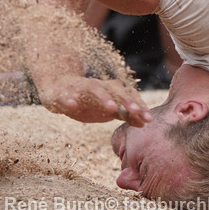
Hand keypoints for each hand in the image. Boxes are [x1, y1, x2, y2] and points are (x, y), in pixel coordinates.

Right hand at [36, 71, 152, 126]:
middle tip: (136, 111)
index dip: (139, 106)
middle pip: (116, 89)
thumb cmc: (88, 101)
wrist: (59, 88)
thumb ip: (125, 114)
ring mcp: (80, 87)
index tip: (148, 118)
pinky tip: (72, 105)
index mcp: (111, 90)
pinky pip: (65, 95)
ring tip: (112, 108)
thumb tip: (144, 123)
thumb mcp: (108, 110)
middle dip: (127, 100)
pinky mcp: (62, 92)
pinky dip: (69, 99)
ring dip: (104, 97)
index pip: (129, 95)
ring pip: (94, 88)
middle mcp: (99, 86)